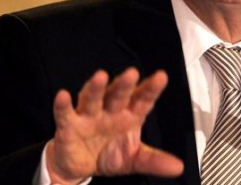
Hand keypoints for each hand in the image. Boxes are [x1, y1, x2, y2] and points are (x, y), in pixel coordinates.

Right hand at [46, 67, 183, 183]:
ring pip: (92, 98)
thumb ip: (154, 161)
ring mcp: (89, 116)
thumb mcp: (134, 160)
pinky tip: (63, 96)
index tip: (161, 77)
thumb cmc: (108, 154)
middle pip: (117, 95)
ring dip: (95, 88)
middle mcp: (109, 111)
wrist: (80, 166)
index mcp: (128, 116)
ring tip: (101, 77)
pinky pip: (65, 114)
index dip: (151, 89)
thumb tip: (177, 166)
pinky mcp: (69, 125)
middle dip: (124, 85)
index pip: (142, 100)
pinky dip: (63, 105)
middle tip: (131, 73)